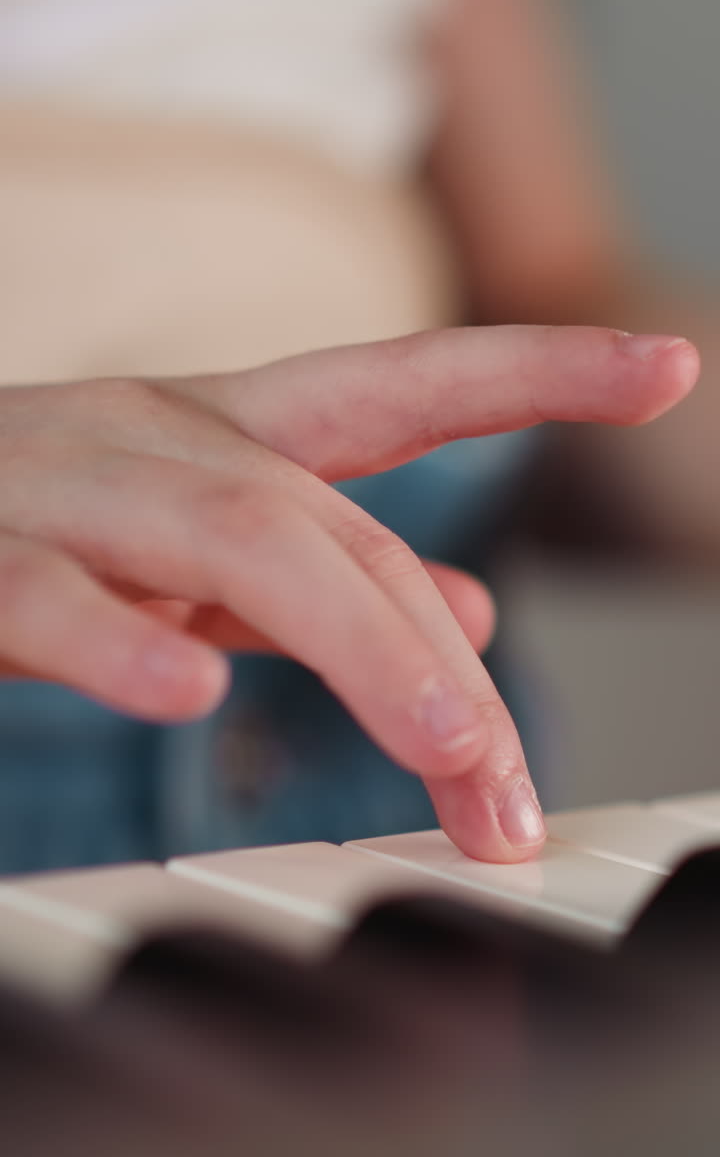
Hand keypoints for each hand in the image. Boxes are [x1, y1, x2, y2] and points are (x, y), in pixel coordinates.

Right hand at [0, 325, 697, 859]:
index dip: (537, 366)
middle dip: (438, 656)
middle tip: (510, 794)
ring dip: (358, 647)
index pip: (401, 384)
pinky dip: (122, 645)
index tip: (667, 362)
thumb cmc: (42, 528)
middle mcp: (158, 436)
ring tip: (449, 755)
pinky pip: (53, 595)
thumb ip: (321, 579)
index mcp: (219, 431)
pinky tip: (183, 695)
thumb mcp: (199, 551)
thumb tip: (467, 613)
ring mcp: (65, 488)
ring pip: (234, 536)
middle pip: (334, 520)